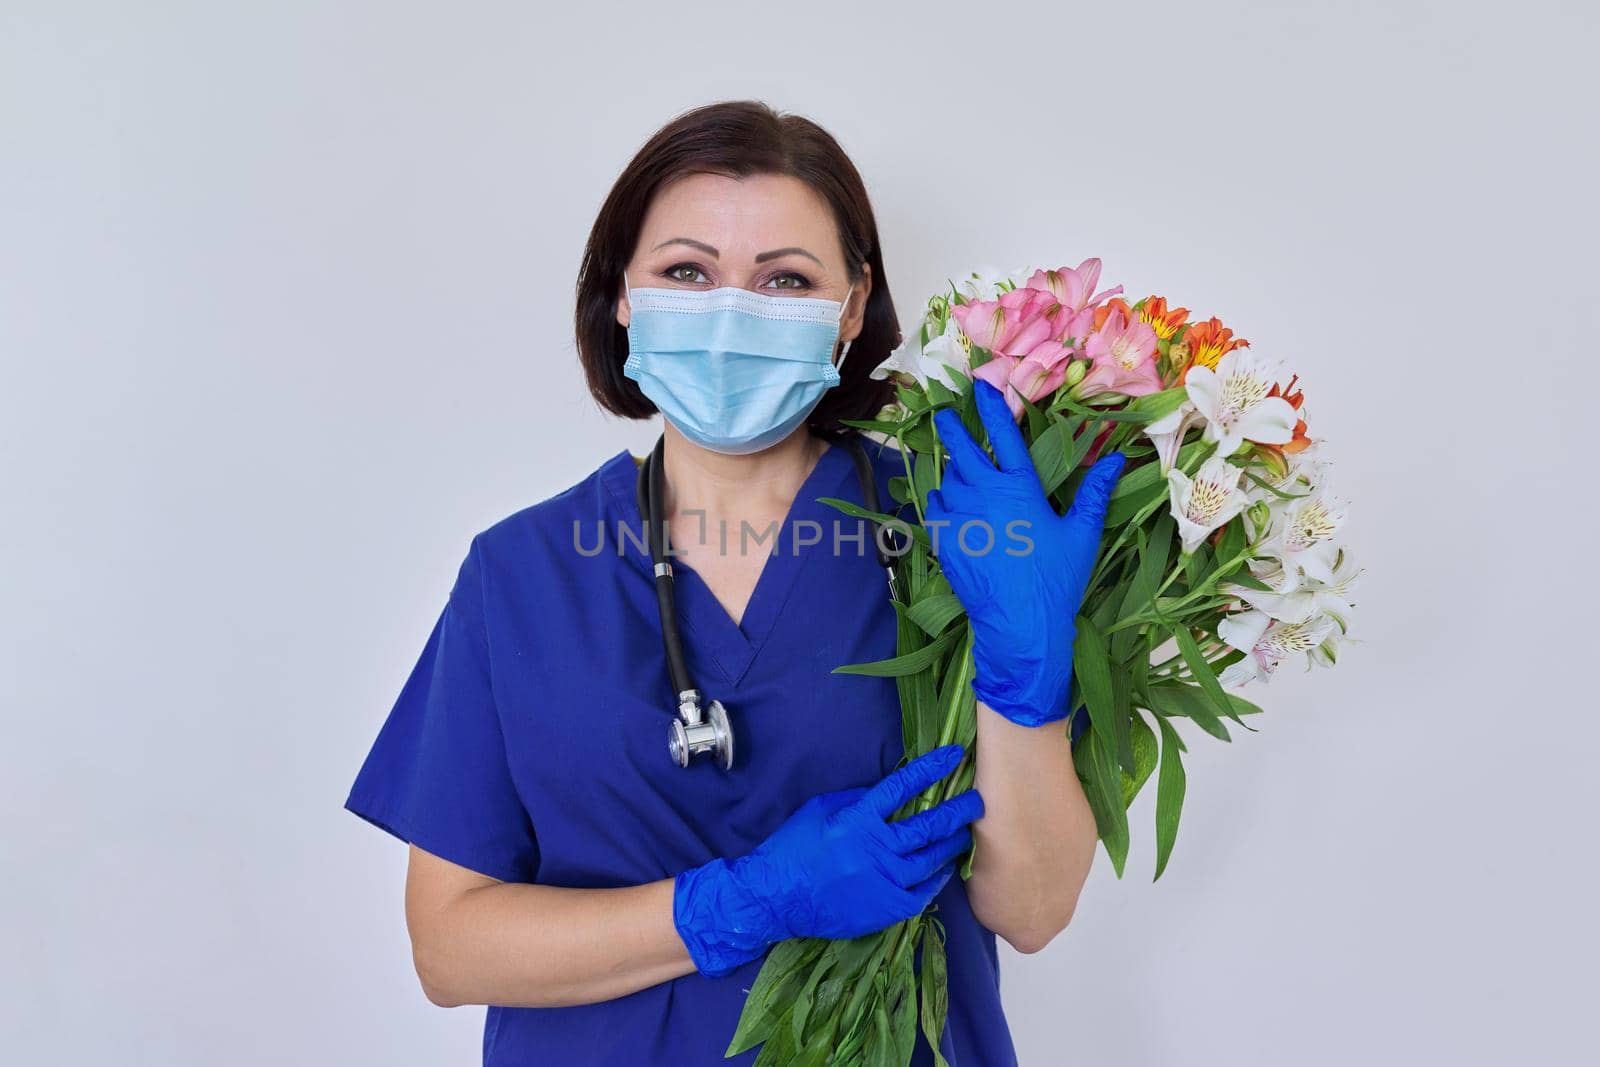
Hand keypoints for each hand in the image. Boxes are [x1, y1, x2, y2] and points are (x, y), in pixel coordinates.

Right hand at [672, 745, 983, 976]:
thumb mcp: (817, 810)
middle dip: (957, 810)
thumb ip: (853, 799)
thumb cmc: (792, 849)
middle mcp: (877, 848)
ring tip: (965, 834)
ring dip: (951, 844)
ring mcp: (885, 880)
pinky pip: (923, 892)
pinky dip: (936, 879)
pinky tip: (944, 870)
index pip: (903, 786)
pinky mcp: (886, 908)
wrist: (776, 898)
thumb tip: (883, 791)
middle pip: (929, 825)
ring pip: (931, 859)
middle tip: (978, 801)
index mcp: (859, 819)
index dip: (930, 768)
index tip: (953, 755)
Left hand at [927, 378, 1125, 726]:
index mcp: (1020, 488)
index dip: (993, 408)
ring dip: (952, 473)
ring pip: (947, 479)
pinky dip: (940, 500)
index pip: (1005, 436)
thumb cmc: (1055, 578)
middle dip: (950, 428)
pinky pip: (935, 507)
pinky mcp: (944, 540)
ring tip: (958, 473)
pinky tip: (949, 505)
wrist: (1019, 623)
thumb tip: (1118, 457)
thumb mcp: (1081, 534)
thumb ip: (1094, 492)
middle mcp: (984, 494)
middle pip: (961, 449)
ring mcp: (960, 516)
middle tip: (942, 413)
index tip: (981, 387)